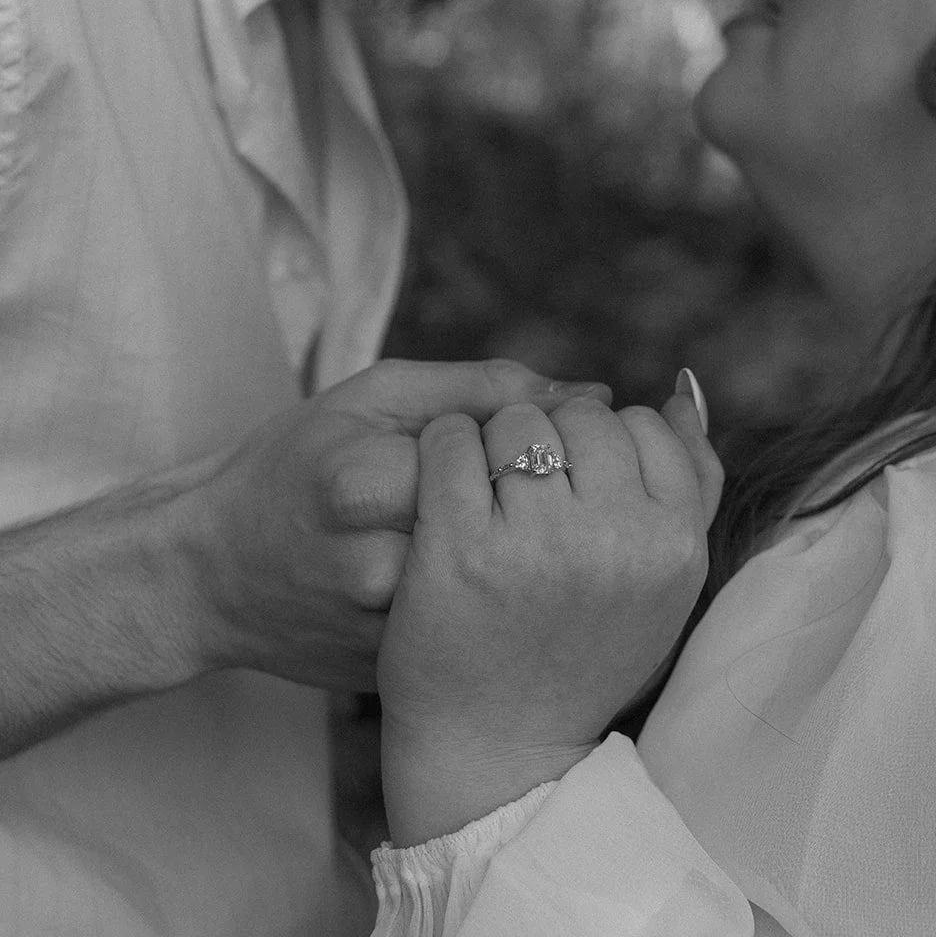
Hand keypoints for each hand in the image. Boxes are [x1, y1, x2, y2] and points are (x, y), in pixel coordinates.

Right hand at [182, 359, 604, 689]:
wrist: (209, 577)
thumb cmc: (296, 465)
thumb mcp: (374, 399)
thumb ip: (483, 388)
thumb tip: (596, 396)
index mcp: (362, 484)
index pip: (498, 454)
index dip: (522, 443)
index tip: (507, 440)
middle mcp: (374, 568)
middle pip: (510, 523)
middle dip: (525, 500)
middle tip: (506, 487)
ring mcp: (387, 634)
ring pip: (506, 581)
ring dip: (519, 552)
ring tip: (492, 530)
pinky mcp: (398, 677)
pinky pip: (484, 628)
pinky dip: (496, 600)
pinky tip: (480, 579)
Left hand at [378, 384, 721, 843]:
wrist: (498, 750)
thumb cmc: (584, 650)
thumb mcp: (664, 578)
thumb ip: (690, 478)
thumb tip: (683, 386)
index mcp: (673, 544)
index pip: (643, 425)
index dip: (602, 449)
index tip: (579, 494)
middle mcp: (615, 541)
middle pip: (581, 414)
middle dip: (551, 437)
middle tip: (530, 497)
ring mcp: (536, 544)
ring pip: (516, 419)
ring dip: (494, 442)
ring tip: (488, 498)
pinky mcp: (460, 549)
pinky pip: (451, 440)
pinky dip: (442, 449)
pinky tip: (441, 491)